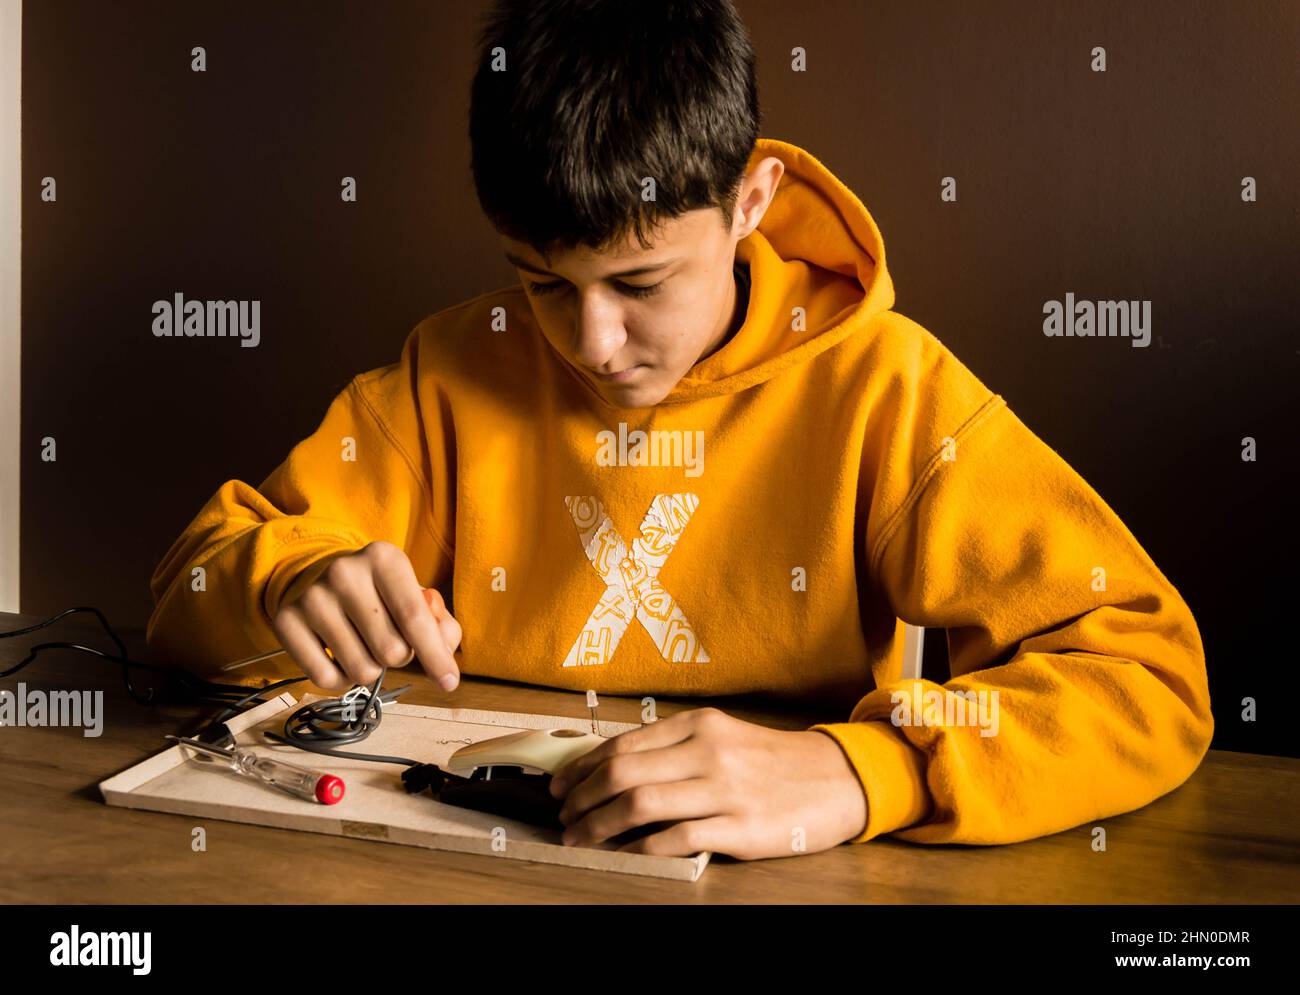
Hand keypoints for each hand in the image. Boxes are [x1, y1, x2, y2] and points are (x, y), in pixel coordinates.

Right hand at [272, 541, 461, 691]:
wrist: (317, 575)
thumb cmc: (379, 593)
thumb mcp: (415, 594)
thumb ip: (441, 624)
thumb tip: (443, 649)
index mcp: (383, 558)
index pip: (415, 617)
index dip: (436, 656)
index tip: (449, 683)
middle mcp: (344, 573)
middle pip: (392, 651)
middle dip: (400, 657)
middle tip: (389, 639)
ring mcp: (313, 597)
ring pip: (361, 671)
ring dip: (372, 670)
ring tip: (364, 645)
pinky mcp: (287, 621)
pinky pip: (325, 679)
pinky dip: (342, 680)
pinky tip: (341, 657)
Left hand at [550, 707, 867, 858]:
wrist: (837, 779)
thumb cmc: (772, 761)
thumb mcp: (723, 737)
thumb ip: (676, 747)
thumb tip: (613, 769)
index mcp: (699, 724)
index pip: (623, 744)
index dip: (582, 768)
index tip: (562, 786)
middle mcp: (708, 751)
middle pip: (622, 773)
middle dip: (581, 798)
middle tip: (563, 817)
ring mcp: (724, 788)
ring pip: (639, 804)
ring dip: (598, 825)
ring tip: (581, 838)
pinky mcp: (739, 826)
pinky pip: (676, 838)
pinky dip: (641, 848)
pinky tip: (625, 854)